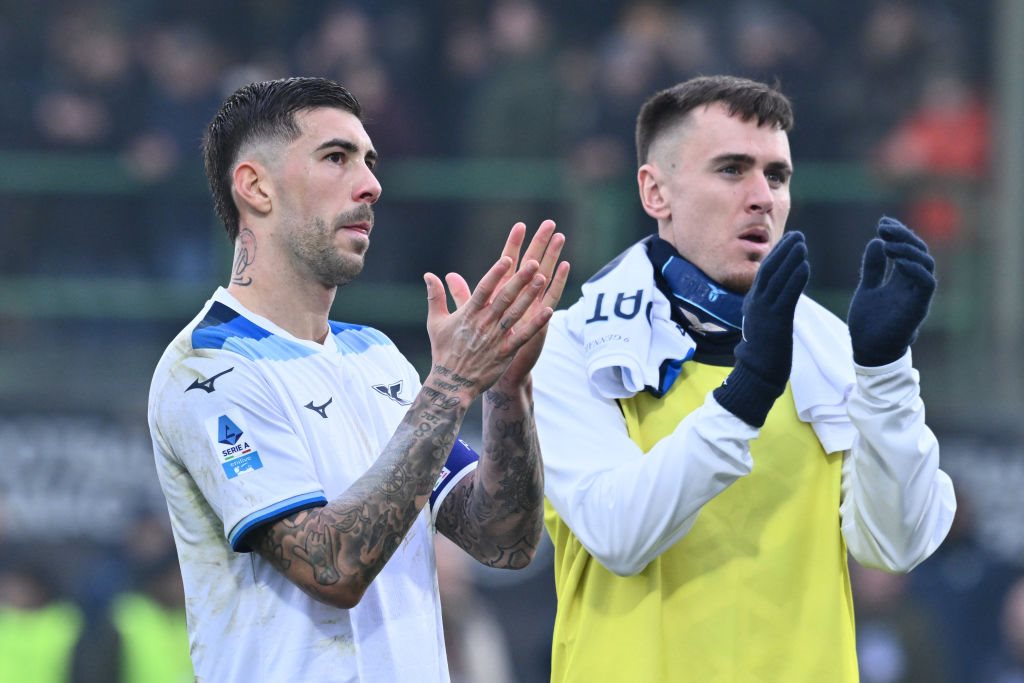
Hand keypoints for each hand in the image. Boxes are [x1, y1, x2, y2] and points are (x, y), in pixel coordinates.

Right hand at [422, 234, 554, 404]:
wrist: (451, 384)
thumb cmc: (443, 351)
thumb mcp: (435, 322)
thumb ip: (435, 297)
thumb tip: (428, 275)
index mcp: (468, 314)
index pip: (483, 289)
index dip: (495, 273)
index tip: (507, 258)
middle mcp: (484, 323)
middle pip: (504, 298)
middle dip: (519, 279)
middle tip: (533, 263)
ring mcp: (496, 338)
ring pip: (516, 313)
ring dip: (529, 296)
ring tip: (542, 278)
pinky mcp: (506, 352)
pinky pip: (523, 335)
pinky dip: (536, 324)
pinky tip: (550, 311)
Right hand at [713, 231, 809, 426]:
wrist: (758, 373)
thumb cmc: (764, 353)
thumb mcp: (766, 324)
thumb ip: (771, 308)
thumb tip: (779, 297)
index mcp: (753, 303)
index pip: (764, 273)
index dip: (778, 255)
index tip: (790, 241)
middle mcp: (755, 303)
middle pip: (769, 270)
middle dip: (784, 251)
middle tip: (798, 235)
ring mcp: (764, 312)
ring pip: (777, 279)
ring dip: (790, 259)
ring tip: (803, 244)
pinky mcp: (775, 321)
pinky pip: (787, 295)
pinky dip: (796, 279)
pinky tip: (806, 266)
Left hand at [848, 217, 935, 366]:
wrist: (868, 351)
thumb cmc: (869, 323)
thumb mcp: (867, 288)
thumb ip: (874, 268)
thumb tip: (877, 241)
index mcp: (902, 279)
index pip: (907, 249)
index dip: (898, 233)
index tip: (882, 223)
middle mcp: (913, 285)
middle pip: (919, 251)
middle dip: (903, 236)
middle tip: (885, 227)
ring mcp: (917, 295)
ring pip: (926, 264)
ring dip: (909, 249)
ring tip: (889, 243)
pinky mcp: (918, 307)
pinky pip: (927, 283)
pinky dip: (915, 269)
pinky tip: (897, 260)